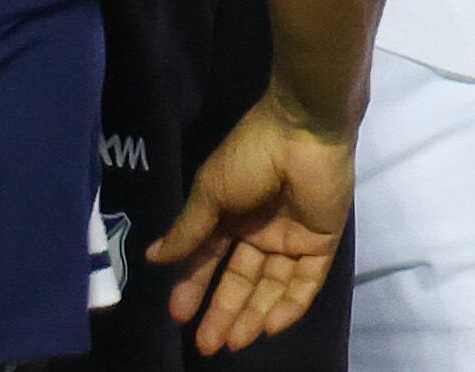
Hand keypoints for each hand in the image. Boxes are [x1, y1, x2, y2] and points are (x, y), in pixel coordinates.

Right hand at [148, 92, 353, 354]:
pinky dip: (290, 304)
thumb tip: (153, 257)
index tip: (178, 315)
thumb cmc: (251, 156)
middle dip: (223, 312)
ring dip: (253, 315)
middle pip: (240, 280)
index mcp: (230, 216)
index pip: (208, 261)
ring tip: (234, 343)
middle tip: (207, 345)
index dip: (192, 288)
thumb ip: (188, 230)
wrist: (304, 129)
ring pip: (271, 286)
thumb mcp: (210, 193)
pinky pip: (306, 279)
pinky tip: (269, 326)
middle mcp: (260, 230)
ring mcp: (292, 237)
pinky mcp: (321, 240)